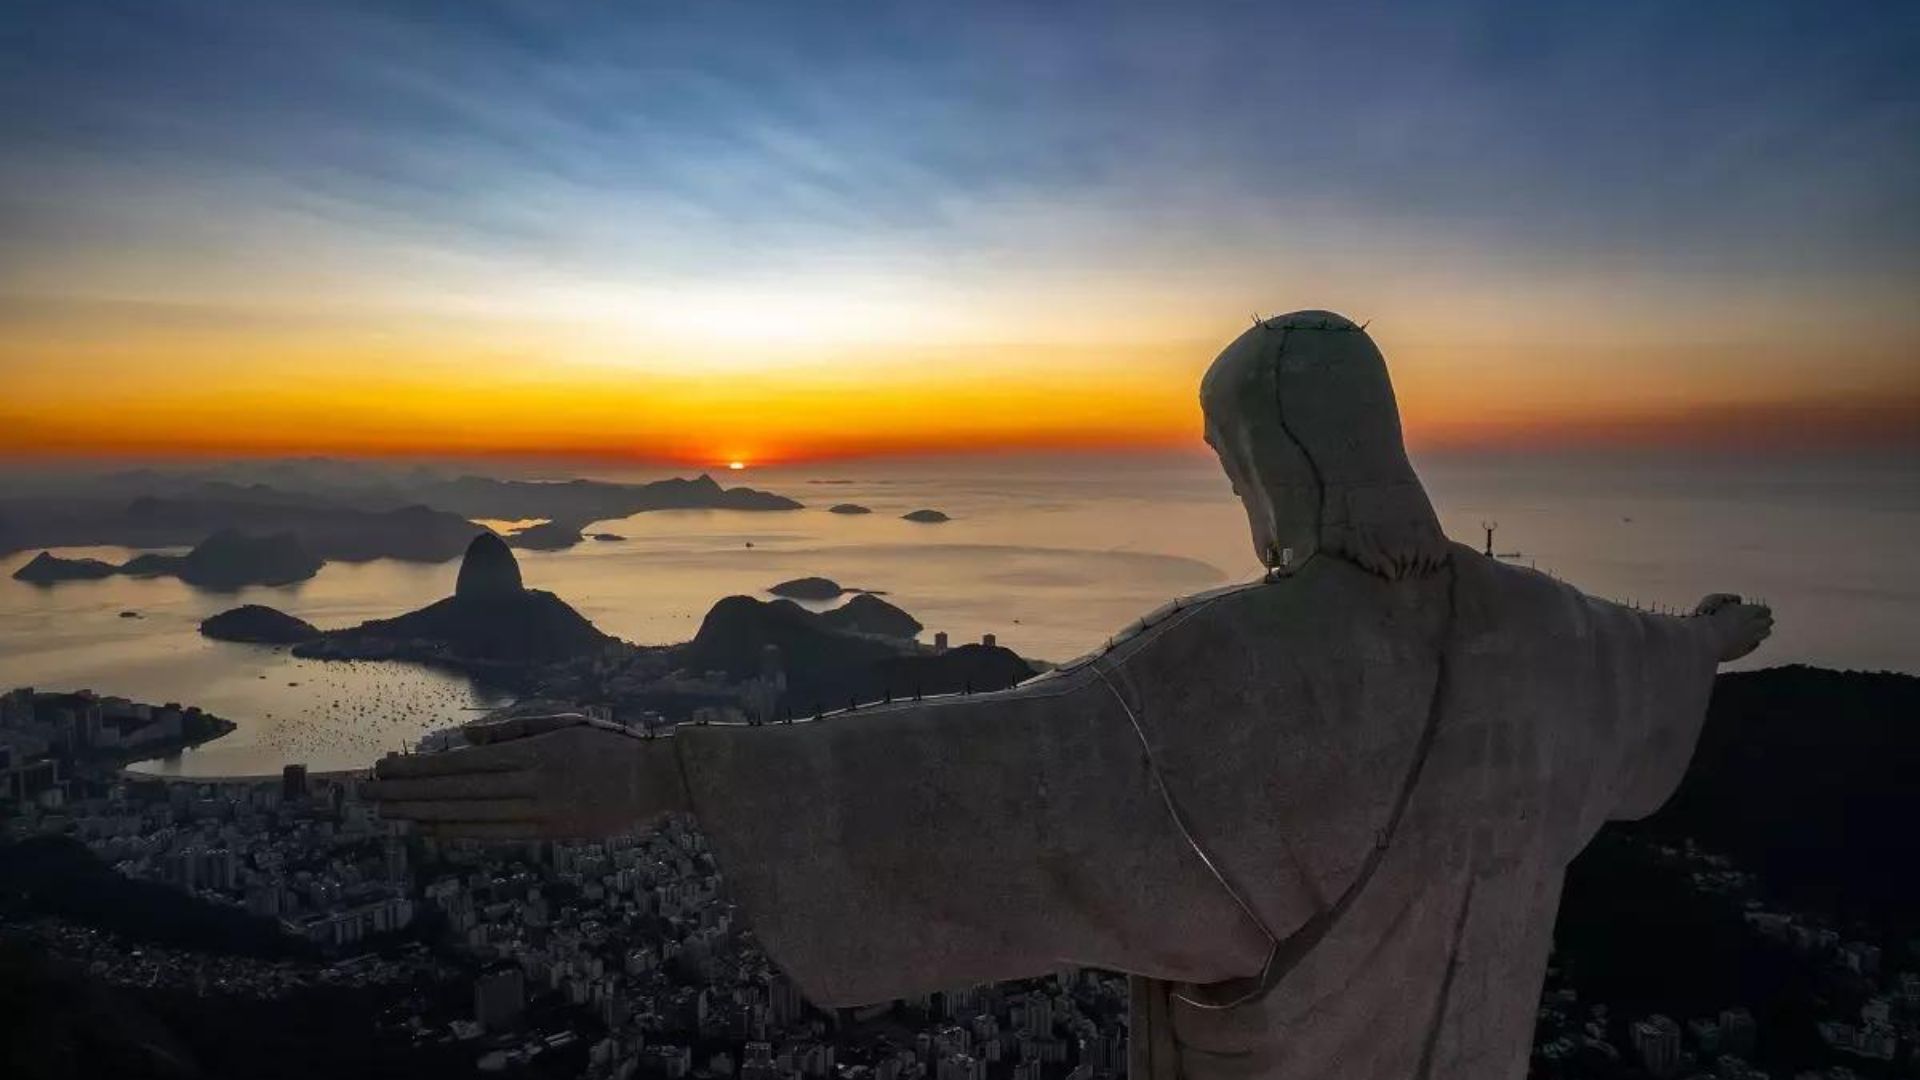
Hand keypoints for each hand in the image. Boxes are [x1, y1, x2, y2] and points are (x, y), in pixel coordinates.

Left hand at [364, 713, 688, 839]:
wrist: (657, 778)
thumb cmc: (611, 744)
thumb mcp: (564, 724)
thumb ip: (514, 732)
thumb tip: (464, 742)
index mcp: (532, 751)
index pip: (460, 763)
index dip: (419, 767)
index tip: (384, 766)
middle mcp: (530, 782)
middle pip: (455, 790)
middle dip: (407, 791)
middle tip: (367, 792)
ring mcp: (539, 811)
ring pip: (468, 814)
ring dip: (422, 813)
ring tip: (387, 812)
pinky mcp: (550, 832)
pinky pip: (493, 834)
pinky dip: (458, 832)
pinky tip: (429, 829)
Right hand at [1694, 593, 1773, 662]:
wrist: (1699, 640)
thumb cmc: (1706, 619)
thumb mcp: (1715, 599)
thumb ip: (1729, 598)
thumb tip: (1738, 600)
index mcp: (1749, 611)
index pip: (1765, 610)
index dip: (1761, 609)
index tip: (1759, 609)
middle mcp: (1754, 626)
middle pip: (1768, 622)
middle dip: (1764, 620)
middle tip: (1760, 619)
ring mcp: (1750, 639)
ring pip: (1765, 633)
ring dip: (1761, 630)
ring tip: (1755, 629)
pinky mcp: (1743, 651)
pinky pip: (1754, 644)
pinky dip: (1753, 641)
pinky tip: (1746, 639)